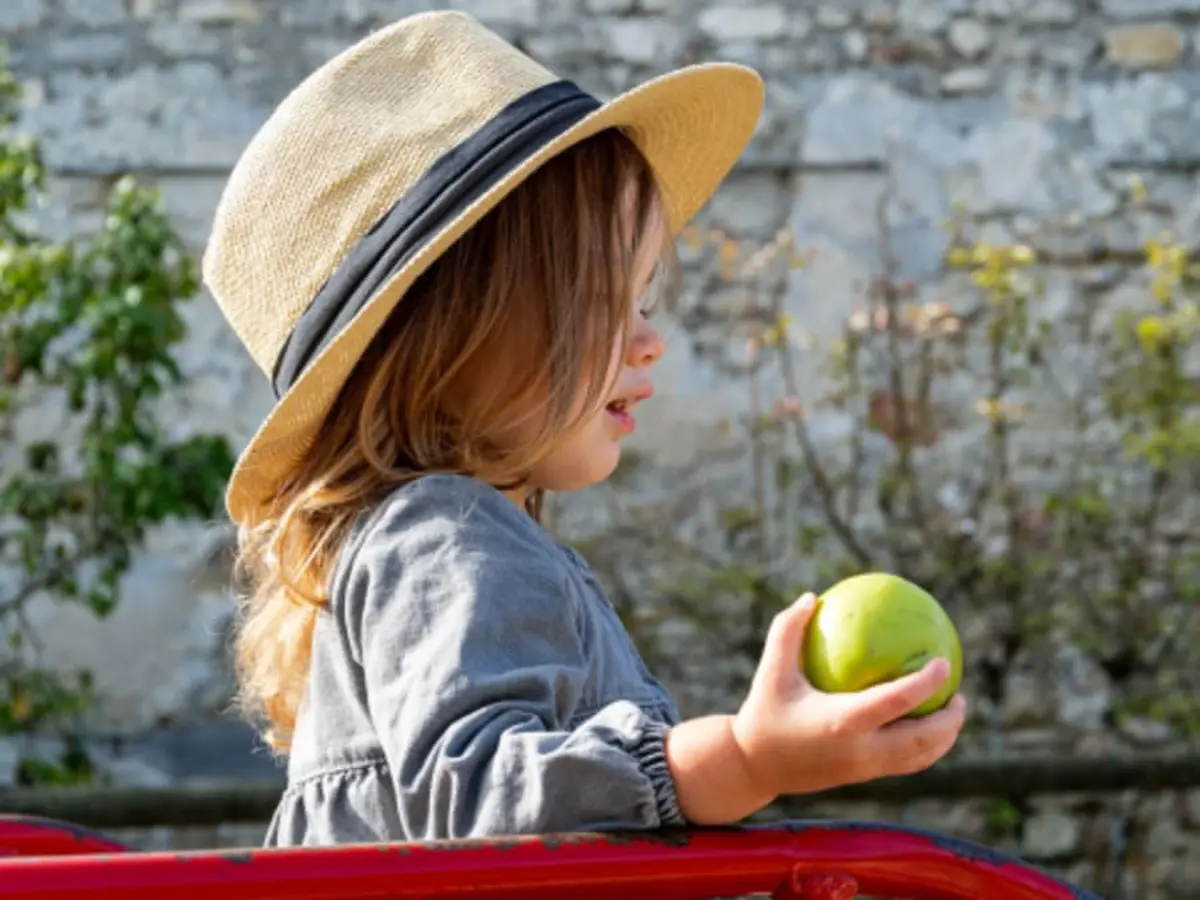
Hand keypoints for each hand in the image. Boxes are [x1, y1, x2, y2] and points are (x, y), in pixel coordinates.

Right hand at [730, 592, 966, 799]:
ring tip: (953, 709)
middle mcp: (860, 748)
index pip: (897, 701)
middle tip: (959, 692)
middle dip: (950, 719)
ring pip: (920, 757)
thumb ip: (788, 631)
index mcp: (843, 721)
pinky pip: (906, 764)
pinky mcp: (864, 777)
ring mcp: (865, 767)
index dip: (926, 682)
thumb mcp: (770, 669)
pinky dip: (926, 749)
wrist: (754, 766)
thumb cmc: (763, 711)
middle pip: (923, 738)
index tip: (943, 661)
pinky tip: (925, 728)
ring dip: (945, 737)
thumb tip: (813, 597)